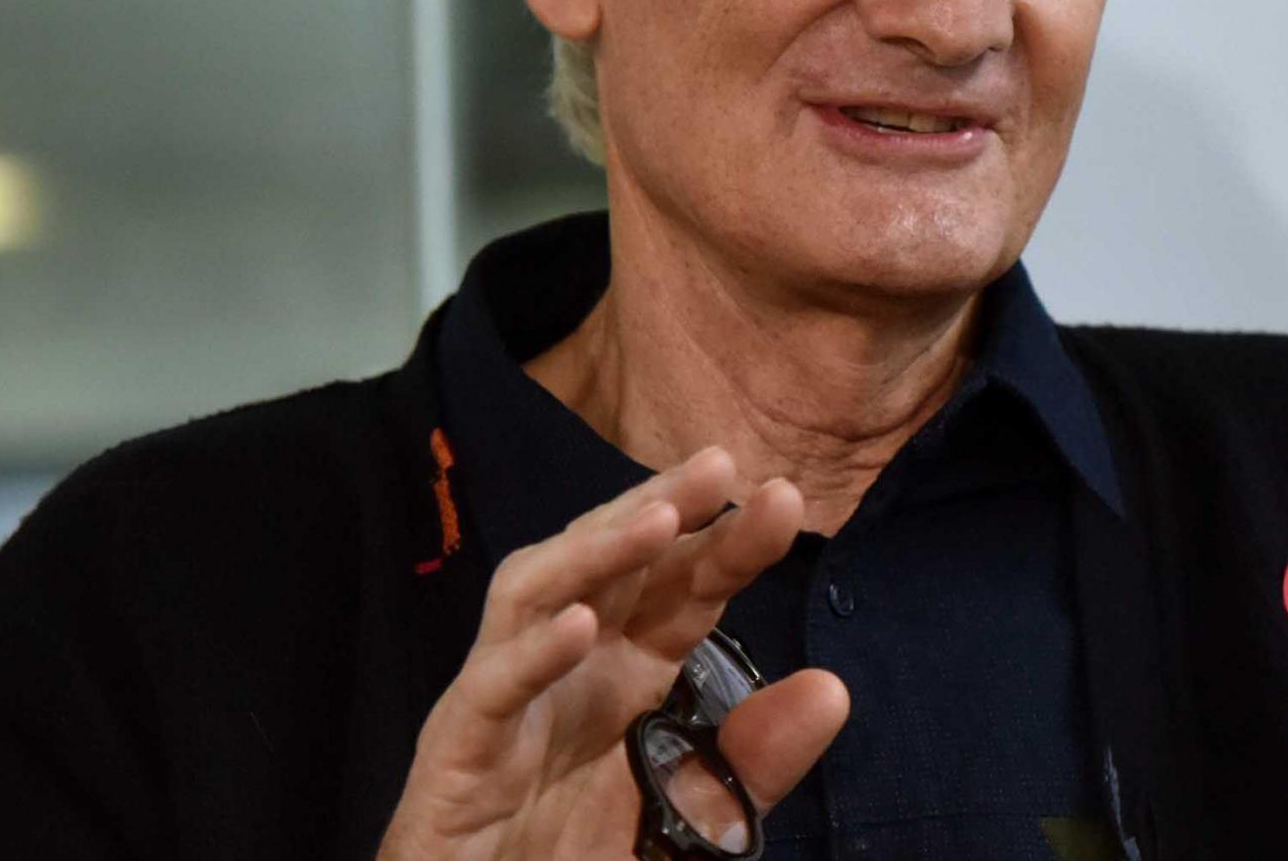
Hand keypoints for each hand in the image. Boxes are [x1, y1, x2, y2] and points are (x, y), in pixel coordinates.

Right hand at [377, 447, 848, 859]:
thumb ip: (751, 766)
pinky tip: (582, 626)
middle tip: (719, 465)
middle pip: (608, 568)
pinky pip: (490, 690)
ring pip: (533, 596)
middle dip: (659, 509)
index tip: (782, 497)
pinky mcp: (455, 756)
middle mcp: (566, 673)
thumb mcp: (689, 822)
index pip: (680, 590)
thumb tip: (833, 690)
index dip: (726, 543)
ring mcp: (505, 705)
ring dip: (595, 553)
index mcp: (625, 679)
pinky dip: (532, 654)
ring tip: (657, 520)